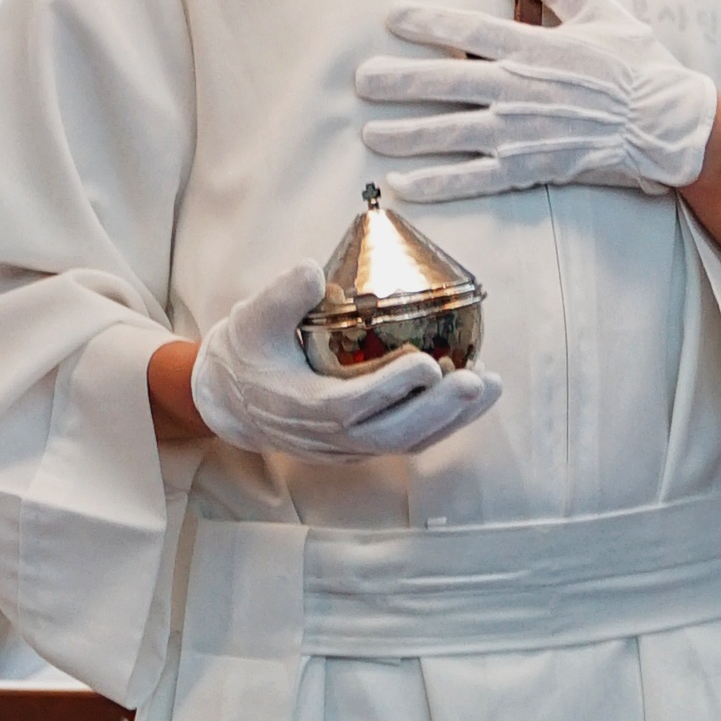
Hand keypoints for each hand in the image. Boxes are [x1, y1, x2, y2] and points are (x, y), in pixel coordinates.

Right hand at [184, 260, 500, 465]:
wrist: (229, 401)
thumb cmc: (245, 352)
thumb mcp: (251, 318)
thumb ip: (280, 296)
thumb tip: (313, 270)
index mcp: (300, 408)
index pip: (350, 407)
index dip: (390, 390)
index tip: (428, 363)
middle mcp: (328, 439)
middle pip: (391, 435)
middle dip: (438, 410)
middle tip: (477, 379)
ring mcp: (346, 449)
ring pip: (406, 443)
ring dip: (452, 419)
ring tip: (490, 386)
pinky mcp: (360, 448)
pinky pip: (407, 441)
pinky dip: (442, 422)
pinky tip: (471, 397)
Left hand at [352, 0, 718, 201]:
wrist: (666, 125)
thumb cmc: (636, 64)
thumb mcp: (602, 7)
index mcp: (534, 47)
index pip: (468, 31)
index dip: (427, 21)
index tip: (391, 16)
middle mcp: (519, 89)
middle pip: (445, 83)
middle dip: (398, 82)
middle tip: (361, 81)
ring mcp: (520, 131)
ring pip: (450, 133)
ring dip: (406, 135)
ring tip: (370, 134)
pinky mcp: (529, 166)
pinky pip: (473, 178)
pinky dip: (437, 184)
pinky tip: (402, 185)